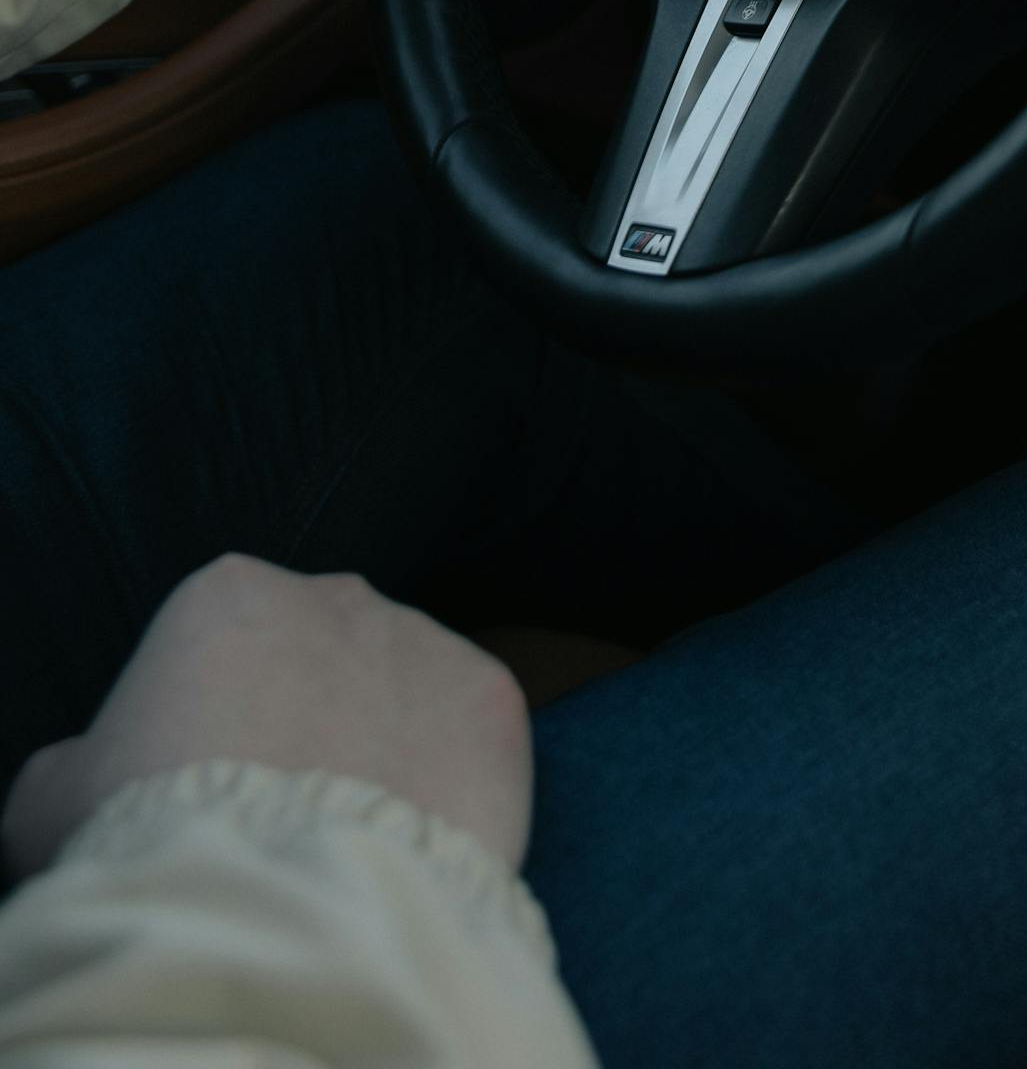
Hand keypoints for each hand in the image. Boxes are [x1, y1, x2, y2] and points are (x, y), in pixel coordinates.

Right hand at [1, 554, 532, 878]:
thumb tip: (89, 767)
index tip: (211, 787)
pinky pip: (472, 740)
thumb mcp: (56, 800)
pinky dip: (453, 785)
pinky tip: (412, 842)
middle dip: (310, 722)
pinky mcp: (494, 702)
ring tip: (353, 841)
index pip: (226, 644)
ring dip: (385, 749)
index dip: (216, 722)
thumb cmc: (150, 845)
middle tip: (289, 816)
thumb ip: (80, 762)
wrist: (276, 909)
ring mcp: (424, 640)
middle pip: (321, 657)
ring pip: (402, 695)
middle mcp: (336, 595)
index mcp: (227, 595)